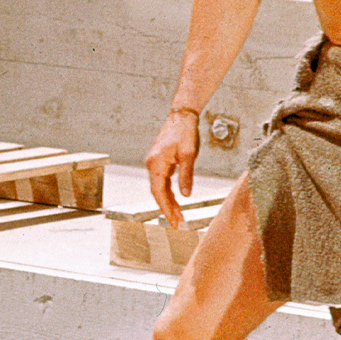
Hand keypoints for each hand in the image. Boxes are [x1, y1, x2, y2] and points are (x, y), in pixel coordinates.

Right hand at [145, 109, 199, 228]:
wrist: (182, 116)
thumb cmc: (185, 132)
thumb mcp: (188, 155)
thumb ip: (186, 176)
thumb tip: (185, 196)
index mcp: (156, 163)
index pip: (158, 192)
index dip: (165, 208)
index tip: (172, 220)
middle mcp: (152, 164)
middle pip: (158, 192)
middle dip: (167, 208)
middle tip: (177, 223)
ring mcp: (155, 163)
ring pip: (160, 188)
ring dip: (169, 201)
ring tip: (179, 215)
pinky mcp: (161, 161)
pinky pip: (163, 181)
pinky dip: (169, 192)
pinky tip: (177, 201)